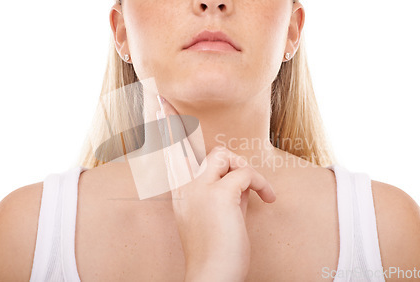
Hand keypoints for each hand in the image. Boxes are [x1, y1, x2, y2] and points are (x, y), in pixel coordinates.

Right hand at [156, 96, 275, 280]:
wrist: (213, 275)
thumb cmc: (218, 249)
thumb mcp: (220, 214)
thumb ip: (224, 189)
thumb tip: (240, 175)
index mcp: (180, 193)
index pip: (169, 155)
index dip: (163, 128)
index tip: (153, 104)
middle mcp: (183, 187)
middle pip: (176, 143)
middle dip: (168, 117)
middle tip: (157, 94)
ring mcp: (197, 188)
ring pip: (223, 155)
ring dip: (243, 170)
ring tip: (256, 192)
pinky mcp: (218, 193)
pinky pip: (245, 173)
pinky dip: (260, 184)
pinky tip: (266, 199)